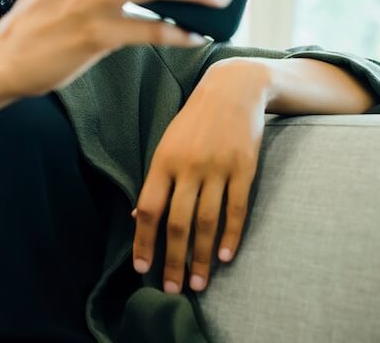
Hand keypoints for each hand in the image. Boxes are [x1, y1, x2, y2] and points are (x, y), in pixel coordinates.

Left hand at [130, 57, 271, 294]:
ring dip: (200, 257)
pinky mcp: (244, 168)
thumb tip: (135, 218)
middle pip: (177, 222)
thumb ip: (155, 181)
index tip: (141, 269)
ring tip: (197, 283)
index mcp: (163, 161)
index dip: (142, 241)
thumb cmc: (194, 121)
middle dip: (173, 260)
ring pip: (207, 222)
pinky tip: (224, 257)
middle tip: (172, 290)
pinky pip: (236, 209)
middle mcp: (188, 167)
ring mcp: (217, 168)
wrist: (233, 88)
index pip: (147, 209)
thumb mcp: (167, 144)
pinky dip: (231, 236)